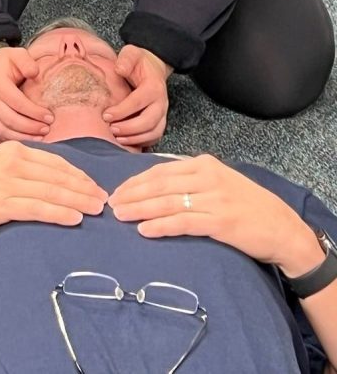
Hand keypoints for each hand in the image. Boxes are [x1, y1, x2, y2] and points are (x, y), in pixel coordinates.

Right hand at [0, 46, 53, 141]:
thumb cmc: (7, 62)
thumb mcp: (16, 54)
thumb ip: (26, 61)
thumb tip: (34, 72)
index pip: (16, 102)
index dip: (33, 111)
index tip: (49, 116)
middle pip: (10, 119)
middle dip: (30, 127)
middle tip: (47, 128)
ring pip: (5, 129)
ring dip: (24, 136)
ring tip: (41, 137)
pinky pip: (2, 132)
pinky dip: (16, 138)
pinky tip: (30, 140)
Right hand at [0, 142, 106, 231]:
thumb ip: (16, 165)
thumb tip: (44, 176)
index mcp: (13, 150)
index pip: (56, 162)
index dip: (79, 175)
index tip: (94, 186)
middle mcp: (13, 163)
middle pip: (59, 177)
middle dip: (85, 189)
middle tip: (104, 201)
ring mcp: (8, 184)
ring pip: (53, 192)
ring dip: (79, 201)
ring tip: (97, 210)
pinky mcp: (1, 204)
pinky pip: (37, 208)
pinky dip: (59, 213)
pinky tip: (74, 218)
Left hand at [102, 45, 170, 146]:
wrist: (153, 67)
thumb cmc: (138, 62)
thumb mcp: (131, 54)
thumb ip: (126, 59)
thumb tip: (119, 69)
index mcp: (153, 86)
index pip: (138, 102)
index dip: (122, 111)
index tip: (106, 115)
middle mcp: (161, 102)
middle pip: (149, 121)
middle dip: (129, 128)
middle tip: (111, 129)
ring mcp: (162, 113)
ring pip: (154, 132)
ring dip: (135, 138)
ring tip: (117, 138)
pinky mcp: (159, 121)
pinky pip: (154, 136)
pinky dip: (142, 142)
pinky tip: (126, 141)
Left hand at [110, 155, 320, 275]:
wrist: (283, 228)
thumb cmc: (246, 206)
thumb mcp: (218, 182)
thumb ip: (189, 180)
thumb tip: (152, 185)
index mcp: (204, 164)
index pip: (160, 171)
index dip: (135, 182)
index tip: (118, 191)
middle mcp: (207, 177)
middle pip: (159, 185)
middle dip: (132, 194)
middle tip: (112, 205)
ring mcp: (215, 199)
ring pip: (167, 202)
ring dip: (140, 209)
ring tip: (121, 216)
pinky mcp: (221, 222)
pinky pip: (184, 222)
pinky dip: (161, 226)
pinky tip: (145, 230)